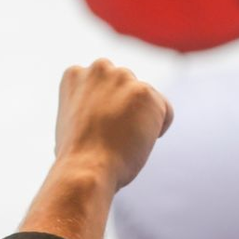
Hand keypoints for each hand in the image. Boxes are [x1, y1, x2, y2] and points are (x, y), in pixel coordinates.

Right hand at [54, 59, 173, 189]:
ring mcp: (123, 77)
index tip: (98, 131)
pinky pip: (165, 111)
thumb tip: (106, 114)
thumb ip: (89, 108)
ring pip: (146, 99)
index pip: (105, 86)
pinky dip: (158, 130)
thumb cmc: (77, 158)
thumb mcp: (73, 123)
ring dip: (141, 120)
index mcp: (76, 74)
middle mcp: (99, 68)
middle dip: (125, 111)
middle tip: (112, 138)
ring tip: (122, 141)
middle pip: (127, 88)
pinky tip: (138, 143)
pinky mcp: (145, 92)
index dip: (105, 112)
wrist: (85, 169)